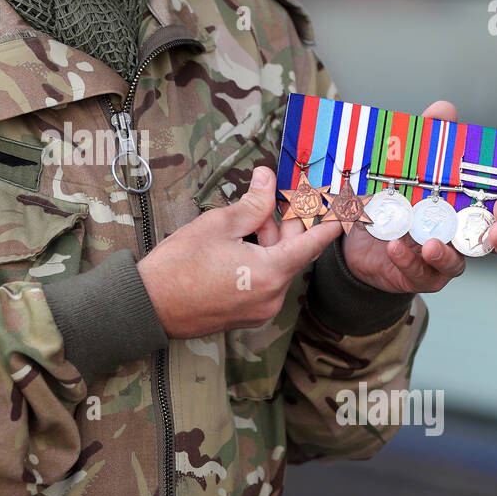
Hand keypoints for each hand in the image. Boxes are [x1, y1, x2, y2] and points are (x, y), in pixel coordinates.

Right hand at [137, 166, 342, 338]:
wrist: (148, 305)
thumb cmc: (178, 266)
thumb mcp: (218, 225)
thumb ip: (252, 203)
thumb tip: (267, 180)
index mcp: (270, 273)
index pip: (313, 243)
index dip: (332, 223)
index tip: (348, 209)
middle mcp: (272, 296)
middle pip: (294, 254)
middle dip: (290, 224)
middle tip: (285, 196)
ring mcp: (259, 309)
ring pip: (278, 267)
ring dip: (271, 241)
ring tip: (250, 218)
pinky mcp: (246, 315)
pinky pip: (265, 282)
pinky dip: (261, 260)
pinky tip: (242, 242)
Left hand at [341, 100, 496, 294]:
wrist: (356, 235)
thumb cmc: (391, 198)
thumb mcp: (405, 164)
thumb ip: (427, 138)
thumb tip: (446, 111)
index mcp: (462, 208)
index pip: (495, 209)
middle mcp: (456, 236)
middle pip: (491, 242)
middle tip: (495, 231)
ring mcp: (438, 258)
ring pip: (455, 264)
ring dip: (446, 254)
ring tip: (431, 243)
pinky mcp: (415, 274)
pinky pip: (418, 273)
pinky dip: (407, 260)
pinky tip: (395, 247)